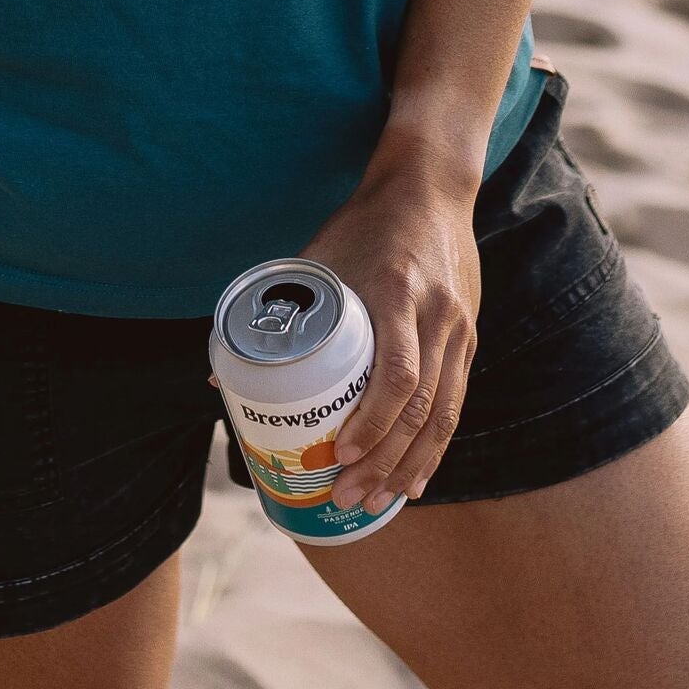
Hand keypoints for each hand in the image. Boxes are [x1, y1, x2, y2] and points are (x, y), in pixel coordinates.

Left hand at [300, 153, 482, 512]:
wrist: (430, 186)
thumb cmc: (364, 222)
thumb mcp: (318, 257)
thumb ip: (280, 311)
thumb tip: (220, 374)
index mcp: (396, 291)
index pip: (397, 373)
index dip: (372, 422)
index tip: (341, 453)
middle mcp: (436, 314)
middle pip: (420, 407)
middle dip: (385, 461)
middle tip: (349, 496)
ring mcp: (459, 327)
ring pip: (444, 413)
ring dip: (412, 464)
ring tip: (381, 502)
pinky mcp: (469, 335)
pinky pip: (456, 401)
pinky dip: (436, 444)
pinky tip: (417, 474)